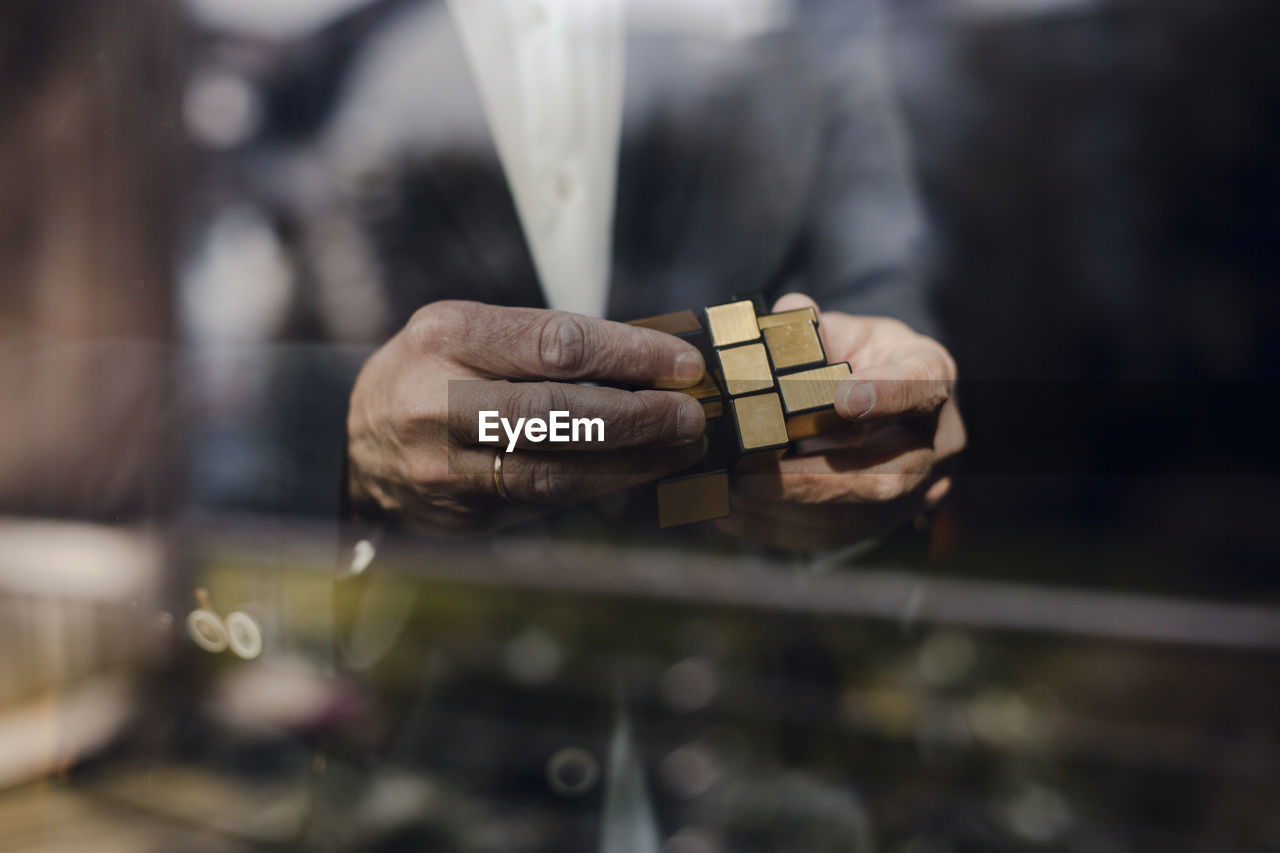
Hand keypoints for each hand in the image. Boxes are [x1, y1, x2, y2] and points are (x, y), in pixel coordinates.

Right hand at [347, 300, 707, 533]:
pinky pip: (543, 501)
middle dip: (638, 415)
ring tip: (683, 446)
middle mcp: (437, 401)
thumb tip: (652, 360)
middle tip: (693, 414)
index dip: (630, 354)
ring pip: (554, 468)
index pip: (554, 344)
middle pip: (556, 412)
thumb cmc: (434, 371)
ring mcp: (444, 465)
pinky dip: (601, 485)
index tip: (684, 361)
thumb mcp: (467, 332)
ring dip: (632, 459)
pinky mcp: (460, 511)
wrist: (353, 443)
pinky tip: (641, 472)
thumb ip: (543, 342)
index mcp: (445, 337)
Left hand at [717, 294, 964, 550]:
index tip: (842, 398)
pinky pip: (836, 536)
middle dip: (813, 480)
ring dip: (788, 510)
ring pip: (860, 514)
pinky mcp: (885, 520)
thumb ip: (813, 326)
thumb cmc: (865, 356)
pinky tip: (732, 517)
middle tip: (749, 476)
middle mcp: (937, 440)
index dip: (885, 395)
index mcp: (931, 376)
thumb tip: (780, 316)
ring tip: (731, 498)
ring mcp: (917, 490)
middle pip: (887, 474)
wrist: (893, 397)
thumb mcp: (850, 329)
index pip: (919, 386)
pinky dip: (778, 529)